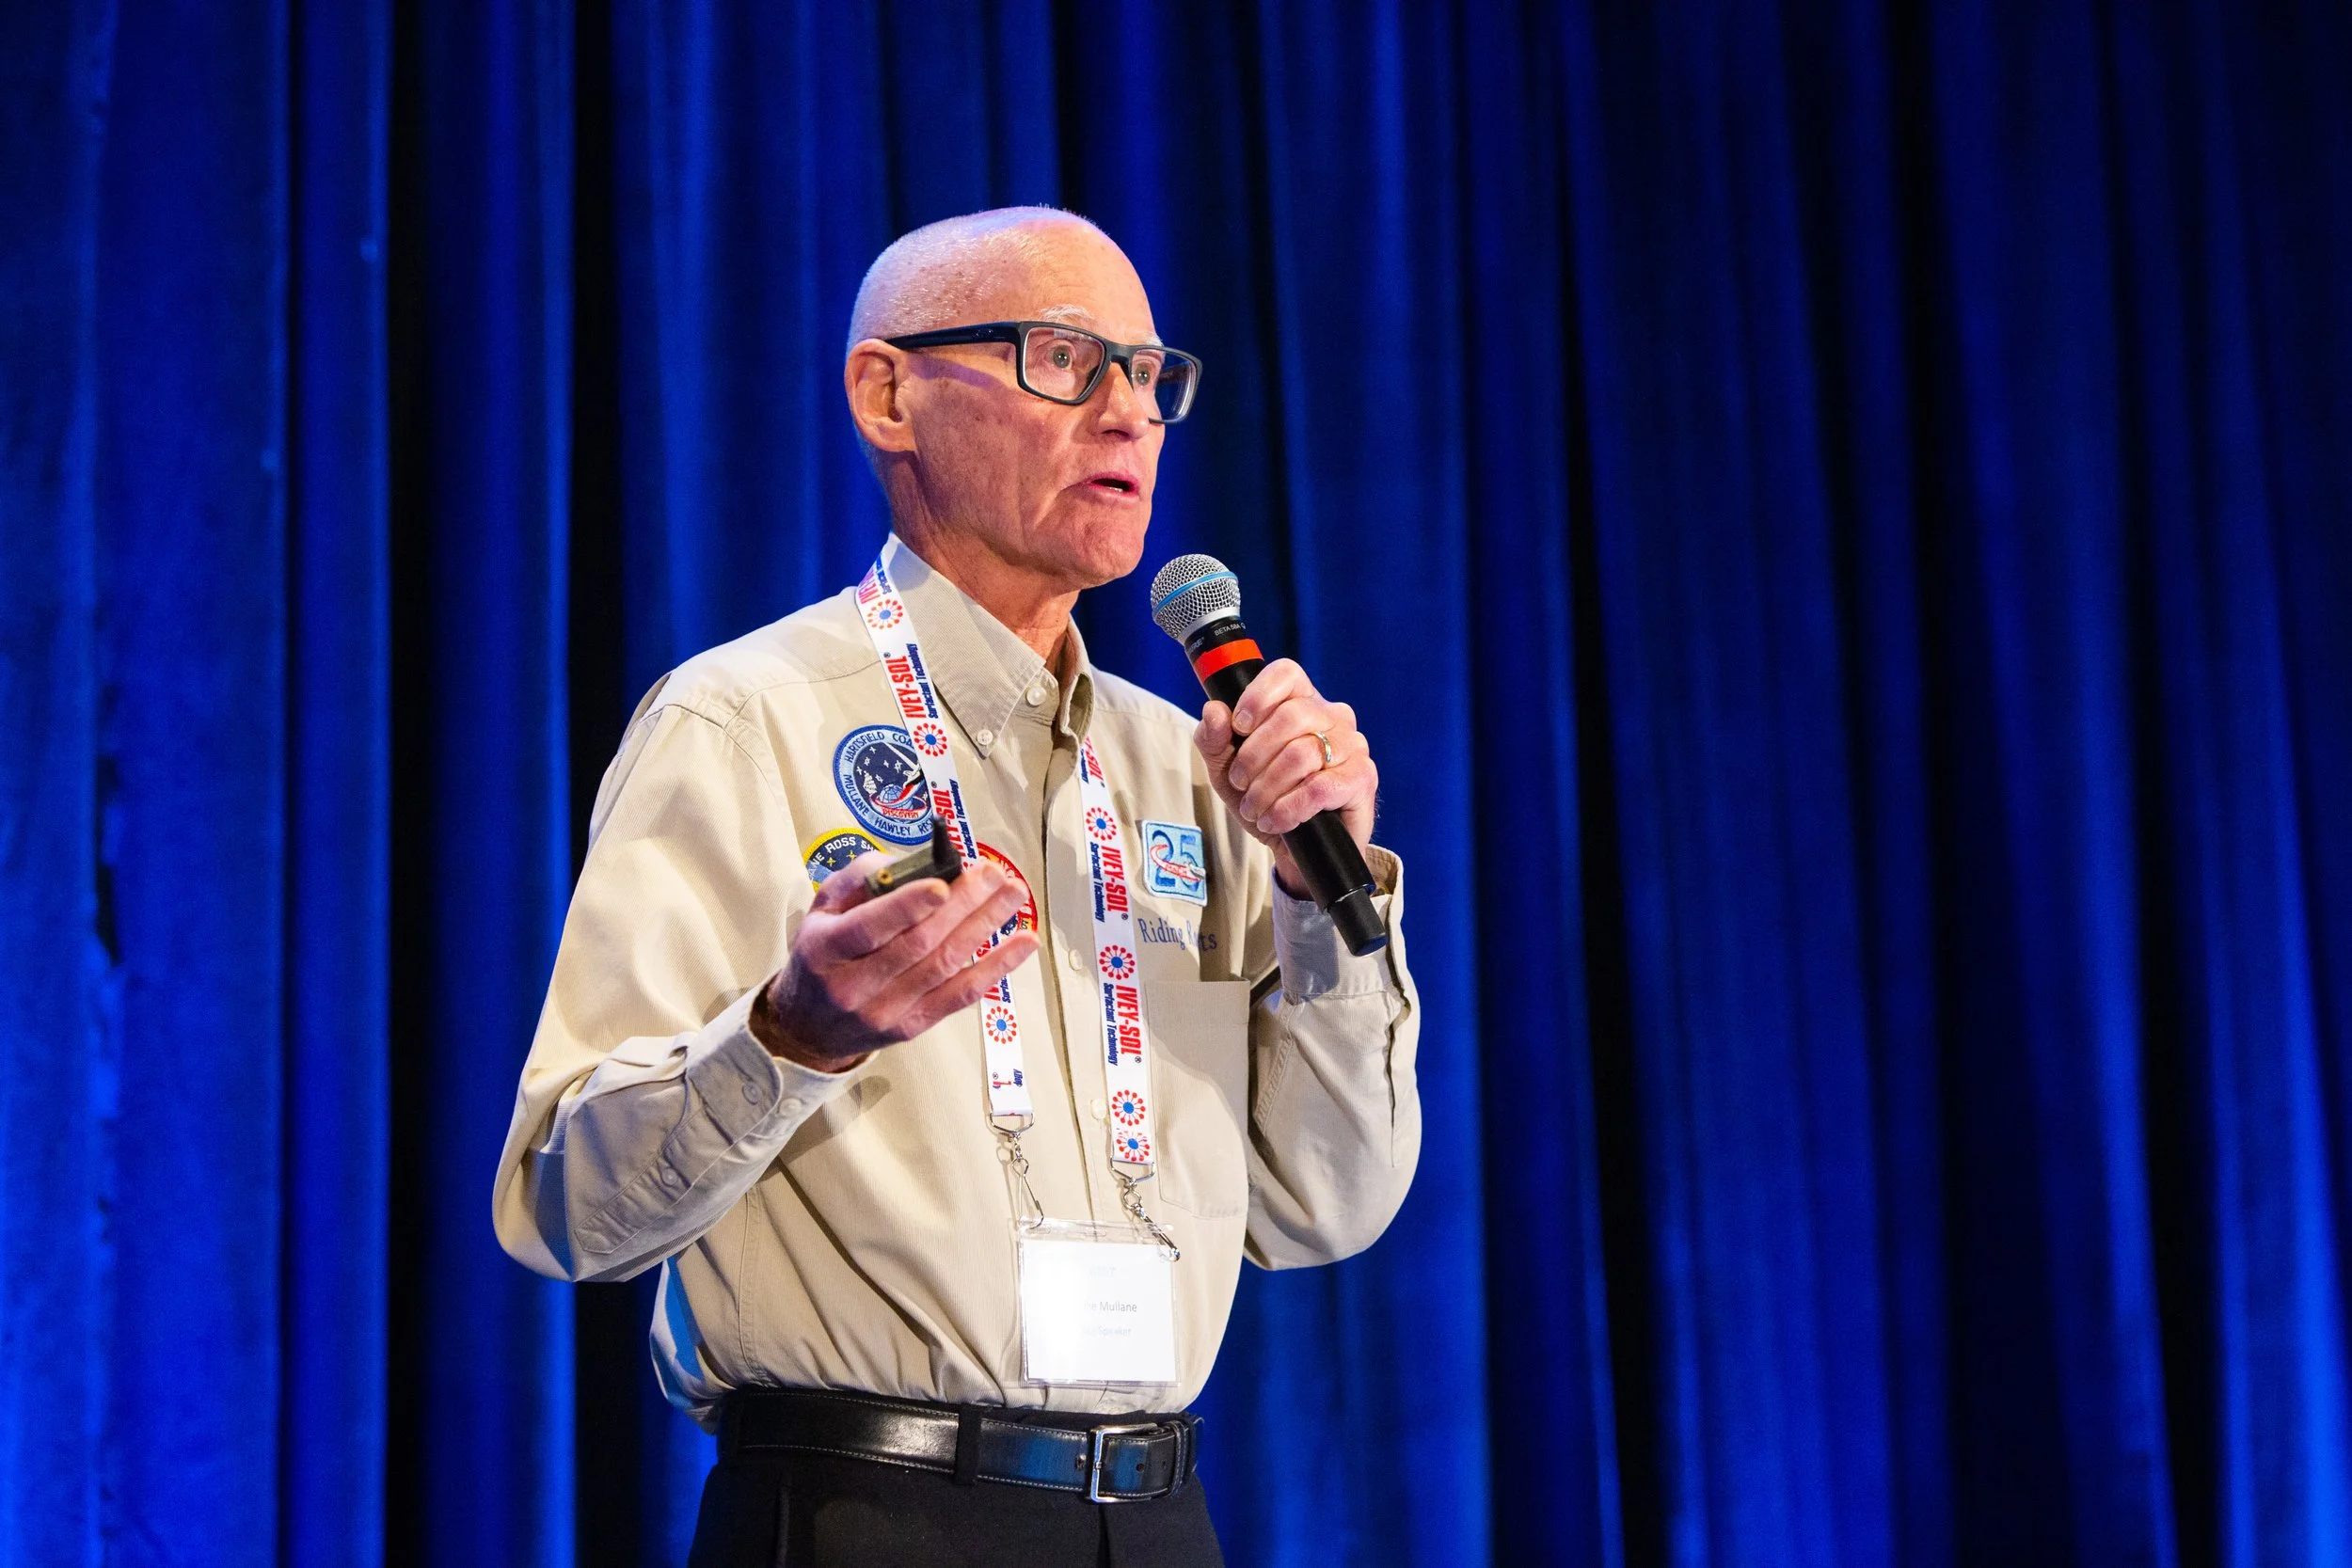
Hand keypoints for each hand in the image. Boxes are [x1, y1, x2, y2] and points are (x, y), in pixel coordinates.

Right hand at [750, 853, 1037, 1072]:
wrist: (808, 1029)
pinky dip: (996, 968)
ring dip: (984, 927)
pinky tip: (1023, 943)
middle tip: (993, 874)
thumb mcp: (821, 909)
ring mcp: (886, 1010)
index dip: (908, 906)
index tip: (942, 883)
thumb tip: (914, 862)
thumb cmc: (819, 956)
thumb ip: (860, 879)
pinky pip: (961, 996)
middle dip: (962, 905)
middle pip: (917, 943)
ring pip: (944, 965)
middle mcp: (854, 985)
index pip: (868, 927)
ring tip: (1012, 895)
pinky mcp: (913, 1026)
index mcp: (824, 950)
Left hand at [1192, 658, 1376, 898]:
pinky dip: (1288, 808)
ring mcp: (1352, 746)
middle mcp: (1333, 717)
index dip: (1258, 696)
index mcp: (1302, 702)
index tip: (1239, 727)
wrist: (1297, 850)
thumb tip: (1214, 711)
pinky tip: (1275, 821)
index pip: (1286, 674)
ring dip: (1267, 788)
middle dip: (1254, 755)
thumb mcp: (1227, 771)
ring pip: (1302, 754)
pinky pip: (1319, 788)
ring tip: (1255, 808)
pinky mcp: (1362, 778)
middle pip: (1291, 715)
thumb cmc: (1266, 800)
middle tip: (1240, 782)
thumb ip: (1214, 739)